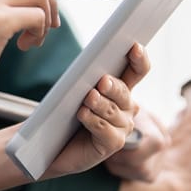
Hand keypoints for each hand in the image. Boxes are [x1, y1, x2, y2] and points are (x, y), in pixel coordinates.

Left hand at [44, 43, 150, 178]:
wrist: (51, 144)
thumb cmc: (64, 112)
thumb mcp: (75, 90)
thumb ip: (86, 76)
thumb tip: (90, 67)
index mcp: (120, 88)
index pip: (137, 71)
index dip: (139, 59)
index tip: (135, 46)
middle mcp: (126, 107)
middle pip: (124, 92)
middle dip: (113, 86)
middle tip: (103, 81)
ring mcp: (122, 127)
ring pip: (112, 111)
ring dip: (99, 103)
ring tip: (88, 97)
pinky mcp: (113, 144)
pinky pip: (106, 130)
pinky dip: (93, 120)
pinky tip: (83, 114)